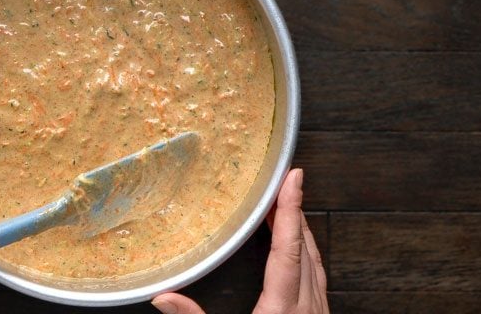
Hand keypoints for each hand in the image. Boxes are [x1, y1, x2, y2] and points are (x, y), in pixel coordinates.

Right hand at [152, 168, 327, 313]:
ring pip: (316, 264)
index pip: (288, 248)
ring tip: (287, 213)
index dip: (289, 210)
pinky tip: (298, 259)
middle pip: (306, 249)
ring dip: (302, 234)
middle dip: (294, 213)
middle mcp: (307, 308)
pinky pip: (318, 281)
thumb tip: (162, 297)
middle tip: (282, 185)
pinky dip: (307, 258)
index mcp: (284, 308)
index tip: (293, 179)